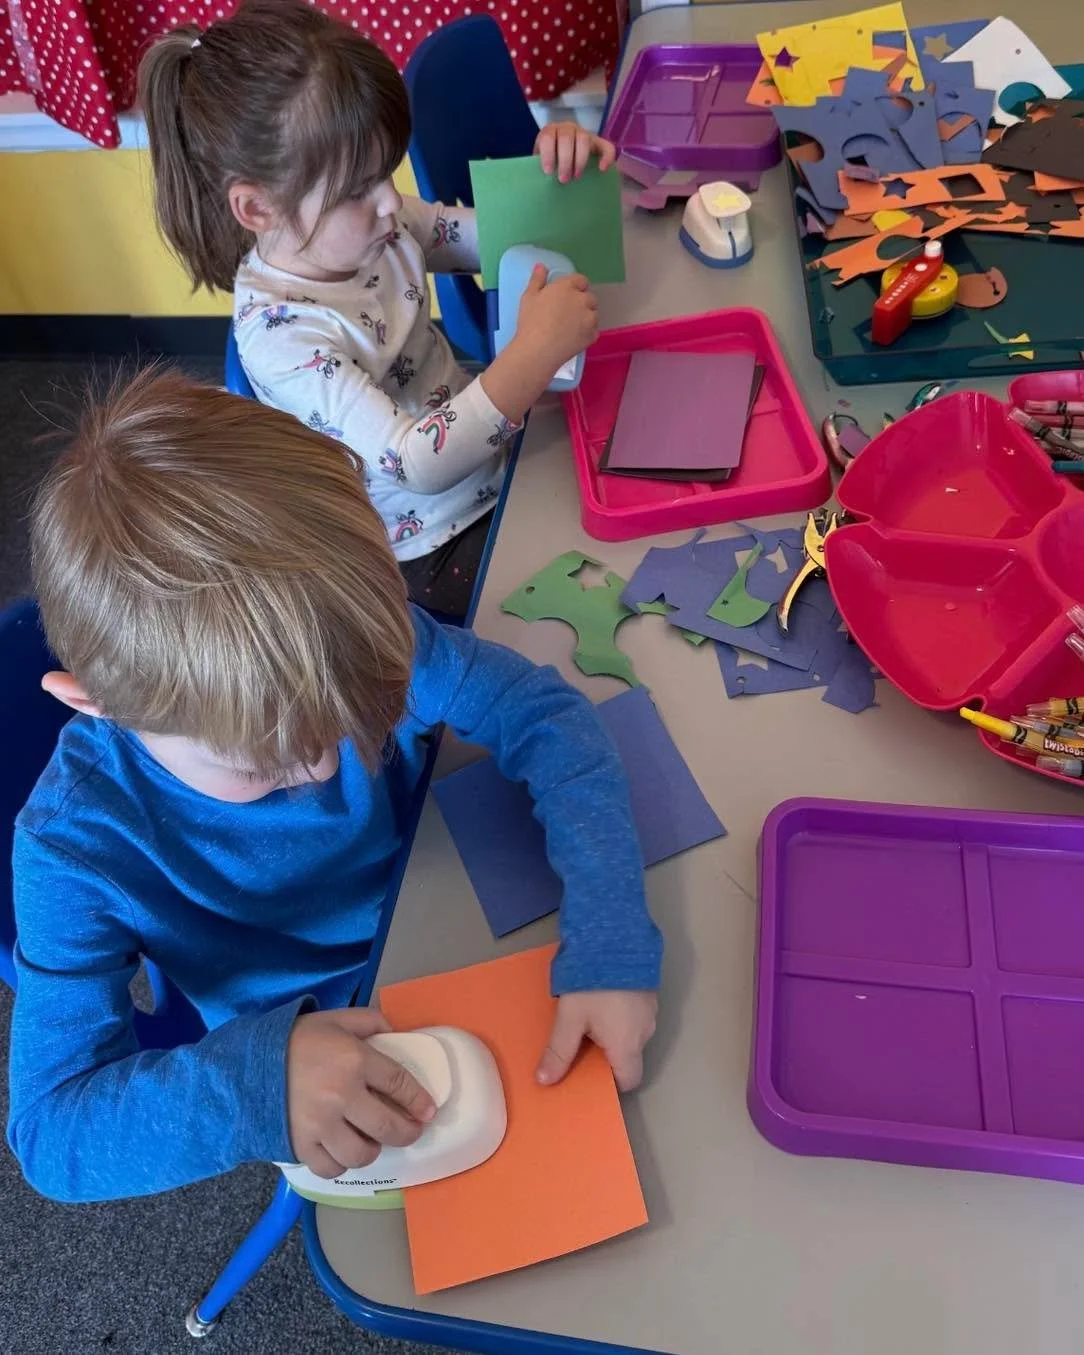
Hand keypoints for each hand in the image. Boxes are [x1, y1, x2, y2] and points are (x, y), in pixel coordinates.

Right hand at [286, 1008, 435, 1178]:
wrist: (247, 1061)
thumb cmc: (296, 1039)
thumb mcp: (336, 1018)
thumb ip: (370, 1022)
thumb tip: (397, 1034)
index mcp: (354, 1060)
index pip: (399, 1084)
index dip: (419, 1101)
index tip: (428, 1111)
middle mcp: (341, 1095)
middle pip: (387, 1126)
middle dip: (407, 1133)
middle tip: (411, 1132)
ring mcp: (319, 1125)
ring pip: (361, 1154)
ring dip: (373, 1151)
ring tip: (372, 1141)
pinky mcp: (299, 1145)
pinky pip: (331, 1168)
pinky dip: (341, 1164)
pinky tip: (343, 1151)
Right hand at [515, 265, 599, 370]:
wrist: (538, 350)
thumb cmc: (530, 322)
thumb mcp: (528, 297)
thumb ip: (537, 280)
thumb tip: (541, 266)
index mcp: (567, 287)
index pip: (581, 280)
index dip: (576, 287)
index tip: (569, 295)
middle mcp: (582, 299)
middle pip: (590, 297)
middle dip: (583, 303)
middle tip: (569, 314)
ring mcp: (589, 318)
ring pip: (594, 314)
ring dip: (587, 317)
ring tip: (572, 327)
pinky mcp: (592, 335)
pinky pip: (594, 331)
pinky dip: (588, 333)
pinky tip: (575, 338)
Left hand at [535, 122, 616, 181]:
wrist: (564, 159)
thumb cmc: (550, 165)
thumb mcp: (540, 163)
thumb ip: (537, 168)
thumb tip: (533, 182)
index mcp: (550, 132)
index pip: (548, 137)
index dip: (547, 153)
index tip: (547, 172)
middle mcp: (567, 129)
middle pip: (567, 138)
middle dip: (565, 160)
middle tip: (563, 180)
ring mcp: (584, 133)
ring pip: (584, 140)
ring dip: (580, 159)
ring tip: (577, 176)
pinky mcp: (598, 143)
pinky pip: (606, 146)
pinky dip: (606, 157)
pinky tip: (602, 169)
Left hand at [536, 990, 657, 1091]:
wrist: (615, 938)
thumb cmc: (592, 983)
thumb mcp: (570, 1018)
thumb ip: (559, 1051)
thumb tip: (545, 1081)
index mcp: (627, 1045)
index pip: (628, 1080)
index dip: (609, 1082)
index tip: (587, 1073)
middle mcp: (645, 1033)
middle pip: (628, 1056)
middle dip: (606, 1055)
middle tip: (579, 1043)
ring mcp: (650, 1011)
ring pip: (632, 1034)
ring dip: (613, 1033)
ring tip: (587, 1018)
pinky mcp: (649, 992)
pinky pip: (635, 1015)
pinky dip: (620, 1016)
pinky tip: (602, 1000)